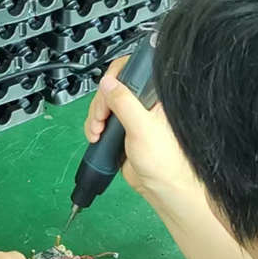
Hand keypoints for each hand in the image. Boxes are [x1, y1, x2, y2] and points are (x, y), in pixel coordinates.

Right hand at [84, 55, 203, 214]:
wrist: (159, 188)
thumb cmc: (163, 160)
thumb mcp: (142, 128)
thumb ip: (124, 103)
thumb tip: (108, 82)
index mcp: (156, 96)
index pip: (133, 70)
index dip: (115, 76)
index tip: (107, 92)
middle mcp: (144, 102)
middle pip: (112, 87)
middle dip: (100, 103)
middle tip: (101, 119)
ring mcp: (131, 116)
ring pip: (104, 104)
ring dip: (95, 116)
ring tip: (97, 132)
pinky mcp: (121, 129)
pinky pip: (102, 120)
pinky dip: (94, 126)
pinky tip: (95, 136)